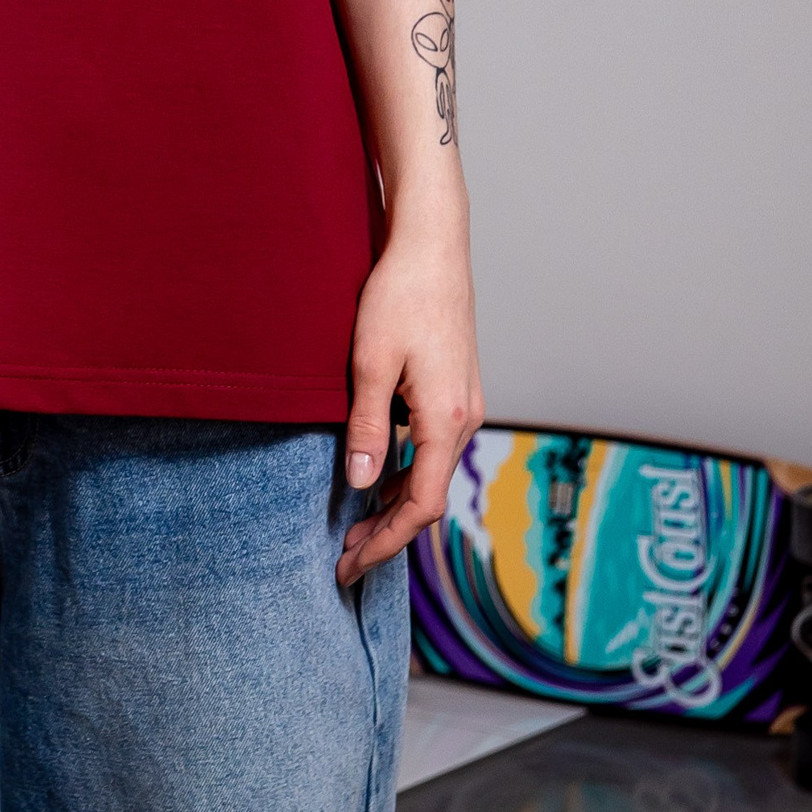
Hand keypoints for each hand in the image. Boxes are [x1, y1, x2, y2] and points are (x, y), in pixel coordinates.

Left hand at [336, 218, 482, 587]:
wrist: (432, 246)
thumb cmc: (399, 297)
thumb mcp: (371, 363)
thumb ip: (367, 427)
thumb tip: (359, 485)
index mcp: (446, 421)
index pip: (418, 506)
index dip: (384, 543)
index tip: (350, 566)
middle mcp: (465, 419)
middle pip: (428, 497)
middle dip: (387, 531)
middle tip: (345, 556)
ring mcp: (466, 405)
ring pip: (432, 473)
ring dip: (396, 502)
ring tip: (355, 523)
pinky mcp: (458, 389)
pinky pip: (434, 448)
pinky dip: (407, 472)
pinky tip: (378, 473)